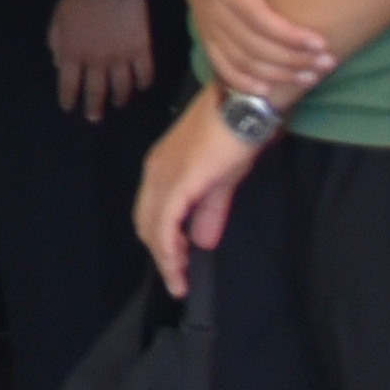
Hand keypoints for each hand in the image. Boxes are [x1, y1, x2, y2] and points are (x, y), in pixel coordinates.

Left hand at [51, 0, 157, 116]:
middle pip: (96, 92)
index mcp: (72, 54)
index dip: (68, 98)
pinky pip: (145, 73)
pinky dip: (144, 82)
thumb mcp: (57, 19)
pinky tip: (142, 87)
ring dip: (119, 98)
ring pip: (122, 87)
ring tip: (118, 103)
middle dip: (94, 107)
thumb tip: (59, 65)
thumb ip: (57, 44)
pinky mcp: (141, 49)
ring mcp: (121, 57)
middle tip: (94, 118)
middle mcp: (96, 61)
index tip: (69, 107)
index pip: (68, 85)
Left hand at [134, 101, 261, 293]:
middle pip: (146, 223)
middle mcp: (155, 171)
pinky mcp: (179, 181)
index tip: (177, 267)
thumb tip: (203, 241)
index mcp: (162, 167)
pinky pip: (166, 222)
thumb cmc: (234, 137)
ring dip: (165, 258)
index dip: (161, 241)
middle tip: (179, 279)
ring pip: (152, 226)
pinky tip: (179, 266)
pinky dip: (169, 249)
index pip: (151, 212)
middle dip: (161, 255)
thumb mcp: (220, 180)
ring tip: (179, 280)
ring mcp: (164, 174)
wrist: (243, 108)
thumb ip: (209, 210)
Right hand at [168, 0, 335, 110]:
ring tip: (308, 77)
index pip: (260, 19)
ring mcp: (207, 23)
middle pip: (253, 46)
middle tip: (326, 63)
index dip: (291, 36)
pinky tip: (266, 89)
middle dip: (292, 60)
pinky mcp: (205, 31)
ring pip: (240, 60)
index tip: (321, 43)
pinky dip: (242, 81)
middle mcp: (214, 7)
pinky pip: (220, 64)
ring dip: (275, 74)